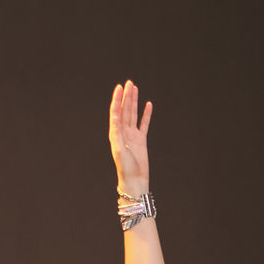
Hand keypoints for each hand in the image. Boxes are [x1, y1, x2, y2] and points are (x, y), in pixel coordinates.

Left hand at [109, 79, 151, 193]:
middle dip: (126, 96)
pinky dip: (146, 114)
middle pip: (124, 110)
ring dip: (134, 102)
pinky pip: (144, 124)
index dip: (117, 99)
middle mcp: (123, 132)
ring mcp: (132, 135)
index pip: (115, 112)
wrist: (135, 180)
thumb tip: (115, 117)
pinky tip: (148, 105)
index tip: (120, 87)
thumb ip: (117, 133)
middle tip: (129, 83)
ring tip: (135, 89)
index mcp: (115, 133)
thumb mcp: (119, 150)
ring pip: (133, 114)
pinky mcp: (141, 140)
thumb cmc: (125, 168)